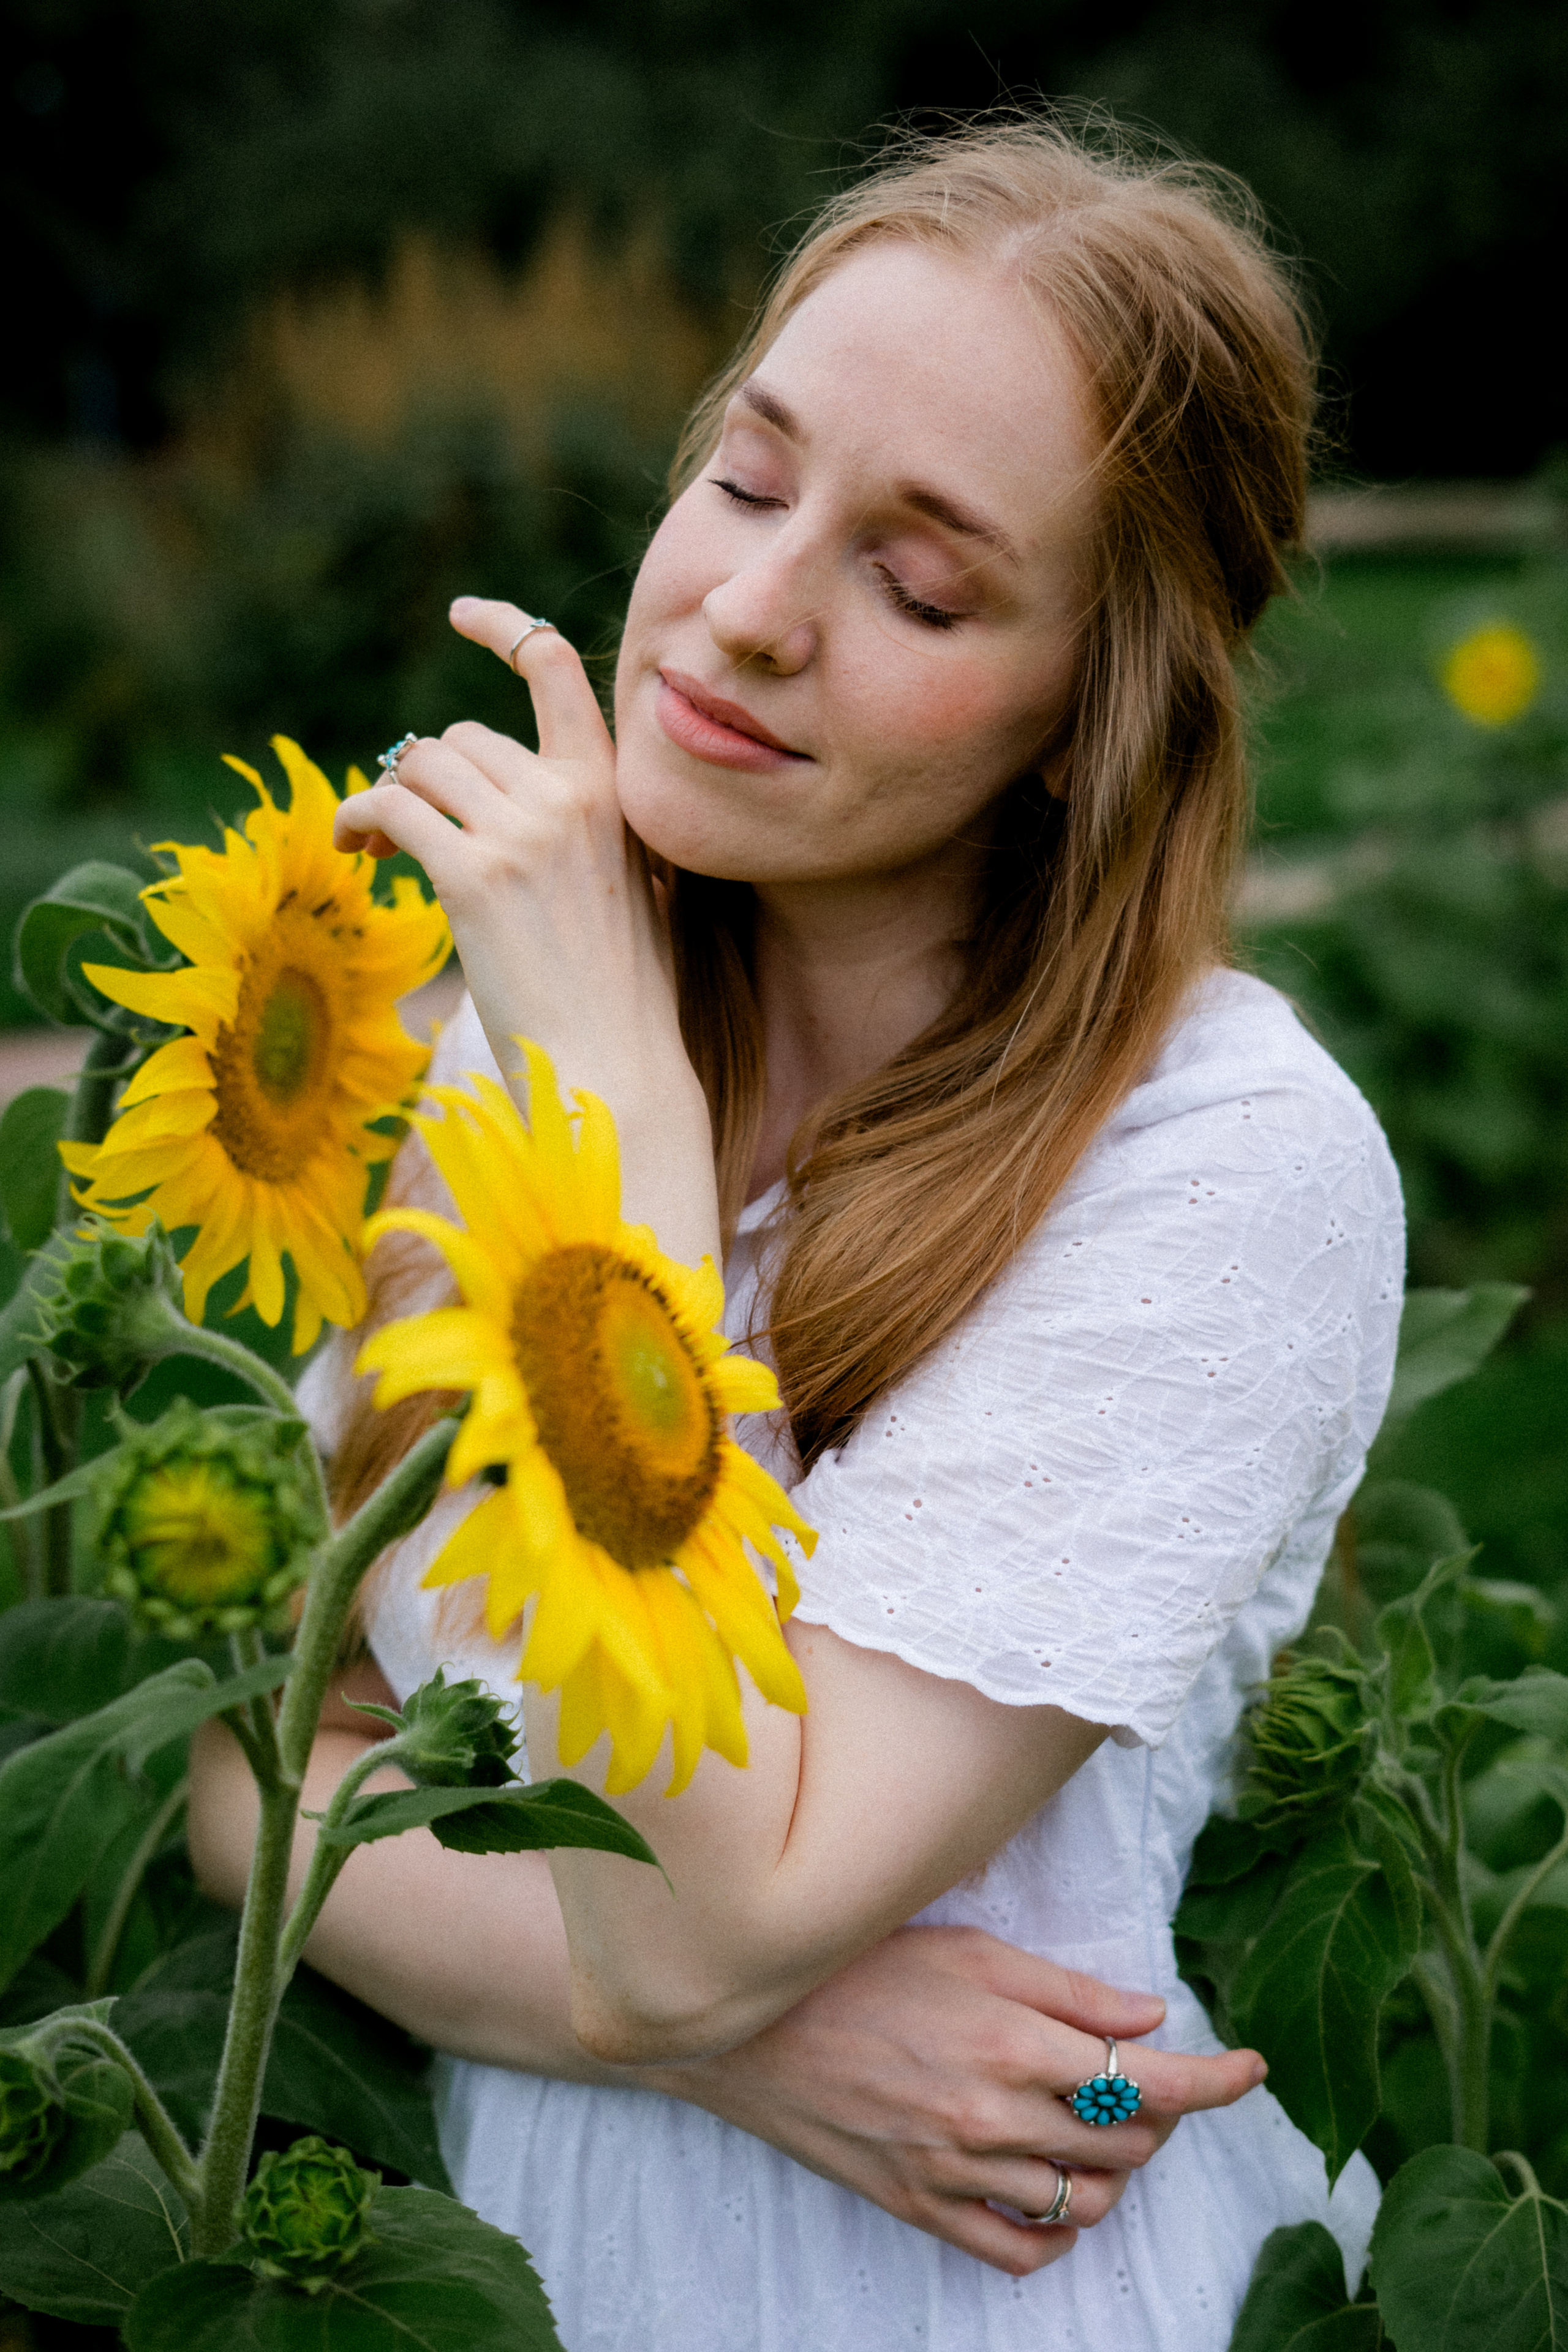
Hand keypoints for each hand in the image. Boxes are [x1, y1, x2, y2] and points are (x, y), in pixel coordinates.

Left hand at [334, 599, 717, 1263]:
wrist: (616, 1071)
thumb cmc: (621, 1000)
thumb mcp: (631, 890)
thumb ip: (586, 831)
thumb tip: (513, 802)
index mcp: (612, 793)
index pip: (556, 670)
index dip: (505, 628)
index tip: (462, 615)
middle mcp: (570, 798)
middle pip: (463, 737)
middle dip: (425, 774)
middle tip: (400, 824)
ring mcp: (523, 834)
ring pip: (420, 766)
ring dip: (385, 798)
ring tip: (371, 843)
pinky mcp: (474, 877)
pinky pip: (391, 808)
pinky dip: (359, 820)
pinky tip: (354, 851)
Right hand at [649, 1925, 1265, 2277]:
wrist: (752, 2024)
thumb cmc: (860, 1966)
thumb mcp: (971, 1949)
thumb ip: (1066, 1990)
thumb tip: (1149, 2018)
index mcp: (1016, 2043)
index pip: (1150, 2083)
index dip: (1217, 2082)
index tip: (1251, 2070)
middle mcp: (997, 2117)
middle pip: (1127, 2143)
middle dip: (1160, 2114)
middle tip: (1147, 2078)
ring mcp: (958, 2171)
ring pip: (1086, 2200)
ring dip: (1115, 2167)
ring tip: (1100, 2125)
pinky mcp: (922, 2206)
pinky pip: (1018, 2250)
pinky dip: (1059, 2230)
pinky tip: (1058, 2192)